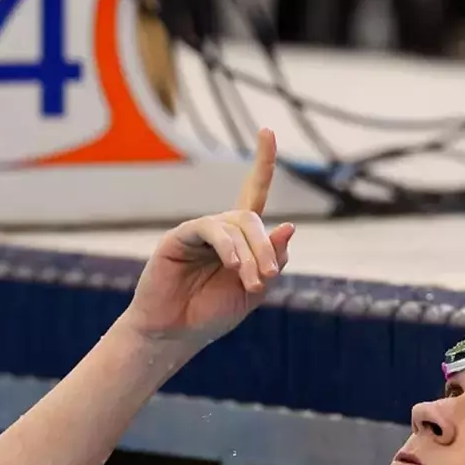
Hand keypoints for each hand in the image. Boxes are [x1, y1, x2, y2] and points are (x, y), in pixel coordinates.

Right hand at [122, 128, 295, 340]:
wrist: (175, 334)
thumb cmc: (211, 314)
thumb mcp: (254, 291)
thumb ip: (272, 262)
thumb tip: (289, 227)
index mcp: (240, 240)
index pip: (254, 193)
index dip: (262, 163)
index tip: (267, 131)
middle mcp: (220, 229)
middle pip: (251, 219)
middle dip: (265, 247)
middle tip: (265, 279)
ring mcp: (199, 231)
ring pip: (235, 226)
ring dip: (250, 256)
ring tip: (250, 284)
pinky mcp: (179, 237)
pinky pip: (211, 230)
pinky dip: (228, 246)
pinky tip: (233, 265)